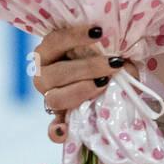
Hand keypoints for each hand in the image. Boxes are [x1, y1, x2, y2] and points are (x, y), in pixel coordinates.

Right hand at [31, 24, 137, 145]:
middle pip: (56, 73)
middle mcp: (43, 74)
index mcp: (49, 51)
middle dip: (87, 68)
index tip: (99, 32)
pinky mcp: (58, 120)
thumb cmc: (102, 58)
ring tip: (104, 84)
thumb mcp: (105, 50)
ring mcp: (49, 98)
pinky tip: (65, 131)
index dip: (75, 36)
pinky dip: (58, 131)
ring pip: (55, 98)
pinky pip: (52, 129)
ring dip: (81, 91)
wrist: (107, 81)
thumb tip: (120, 61)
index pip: (55, 40)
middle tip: (113, 64)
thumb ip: (107, 51)